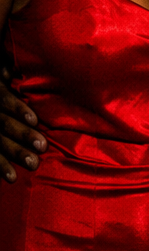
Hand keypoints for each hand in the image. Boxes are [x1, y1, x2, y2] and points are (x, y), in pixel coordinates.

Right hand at [0, 67, 46, 183]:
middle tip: (43, 146)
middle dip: (22, 135)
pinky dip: (0, 168)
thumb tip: (9, 72)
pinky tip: (12, 178)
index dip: (17, 109)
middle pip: (2, 124)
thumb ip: (1, 73)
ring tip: (33, 164)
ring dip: (14, 155)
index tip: (34, 120)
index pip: (2, 100)